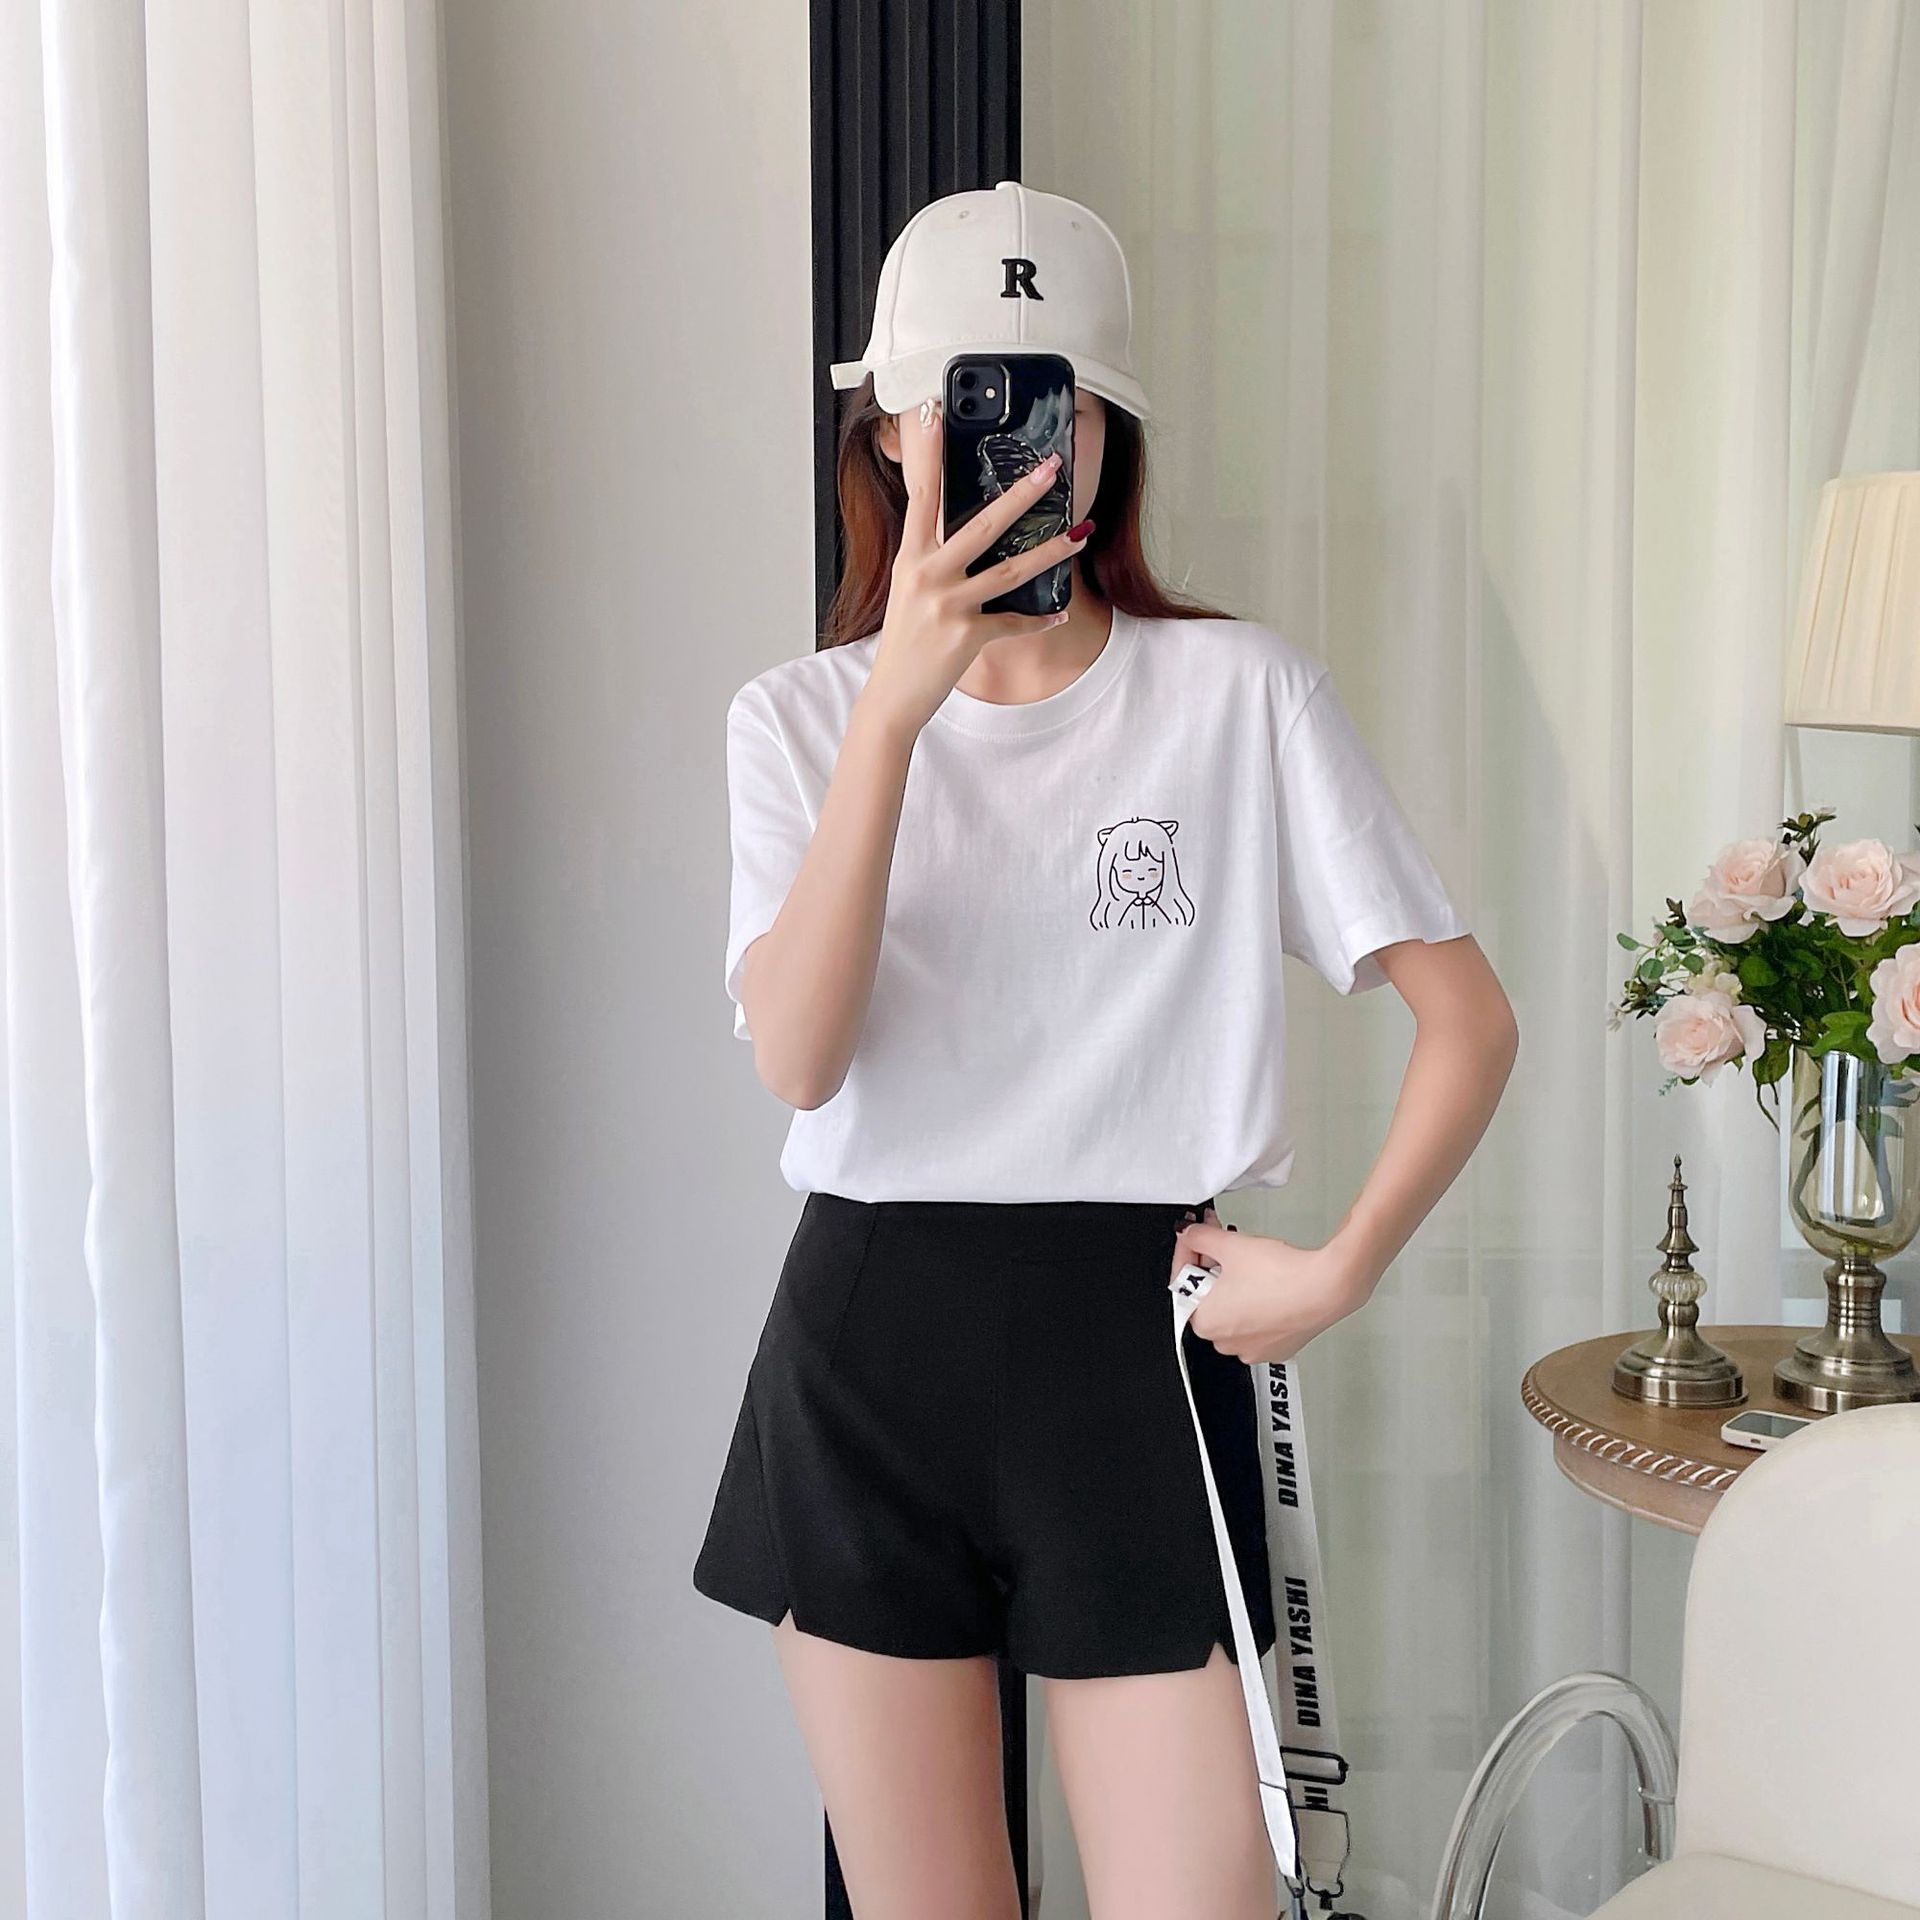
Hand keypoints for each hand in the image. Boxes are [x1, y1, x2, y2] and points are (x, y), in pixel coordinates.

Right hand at [857, 398, 1091, 738]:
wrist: (892, 697)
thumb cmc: (904, 643)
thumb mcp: (908, 591)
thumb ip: (933, 559)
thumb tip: (972, 535)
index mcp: (910, 558)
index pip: (923, 496)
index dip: (932, 455)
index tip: (938, 414)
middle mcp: (927, 575)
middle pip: (984, 525)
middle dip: (1022, 494)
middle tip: (1050, 469)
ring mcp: (947, 605)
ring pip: (1011, 570)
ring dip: (1052, 551)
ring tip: (1080, 533)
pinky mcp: (966, 636)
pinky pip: (1015, 621)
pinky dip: (1040, 618)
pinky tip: (1060, 611)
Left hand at [1170, 1207, 1373, 1365]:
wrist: (1326, 1288)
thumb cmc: (1281, 1275)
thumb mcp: (1230, 1244)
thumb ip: (1199, 1236)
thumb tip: (1189, 1233)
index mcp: (1204, 1321)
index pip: (1183, 1280)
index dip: (1188, 1250)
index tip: (1193, 1235)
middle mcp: (1225, 1342)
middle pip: (1207, 1296)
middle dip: (1212, 1265)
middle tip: (1222, 1241)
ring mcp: (1252, 1348)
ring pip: (1233, 1310)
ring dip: (1234, 1284)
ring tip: (1248, 1261)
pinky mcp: (1276, 1348)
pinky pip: (1257, 1322)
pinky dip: (1257, 1302)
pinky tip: (1267, 1283)